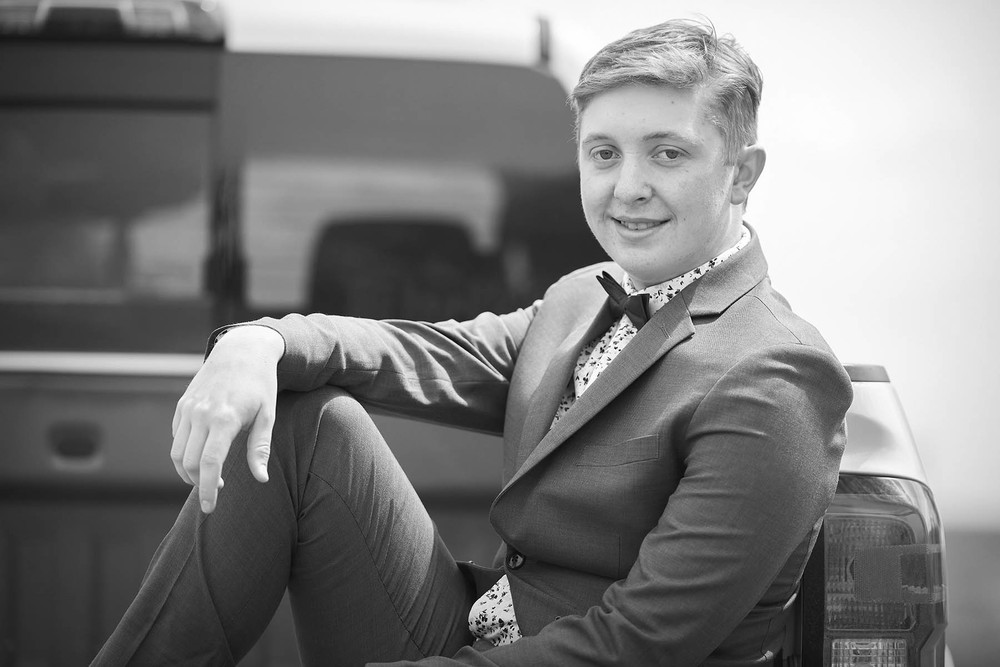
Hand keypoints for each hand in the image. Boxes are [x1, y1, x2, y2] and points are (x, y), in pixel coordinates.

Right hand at [171, 325, 284, 512]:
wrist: (242, 350)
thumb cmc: (260, 385)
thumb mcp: (267, 415)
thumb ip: (260, 448)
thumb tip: (261, 479)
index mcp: (224, 419)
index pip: (210, 464)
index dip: (208, 489)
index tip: (210, 508)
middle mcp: (201, 414)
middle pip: (189, 462)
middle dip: (199, 483)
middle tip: (217, 490)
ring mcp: (188, 408)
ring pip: (177, 452)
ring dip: (188, 471)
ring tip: (207, 476)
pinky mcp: (182, 405)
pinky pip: (176, 437)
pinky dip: (184, 452)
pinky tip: (202, 454)